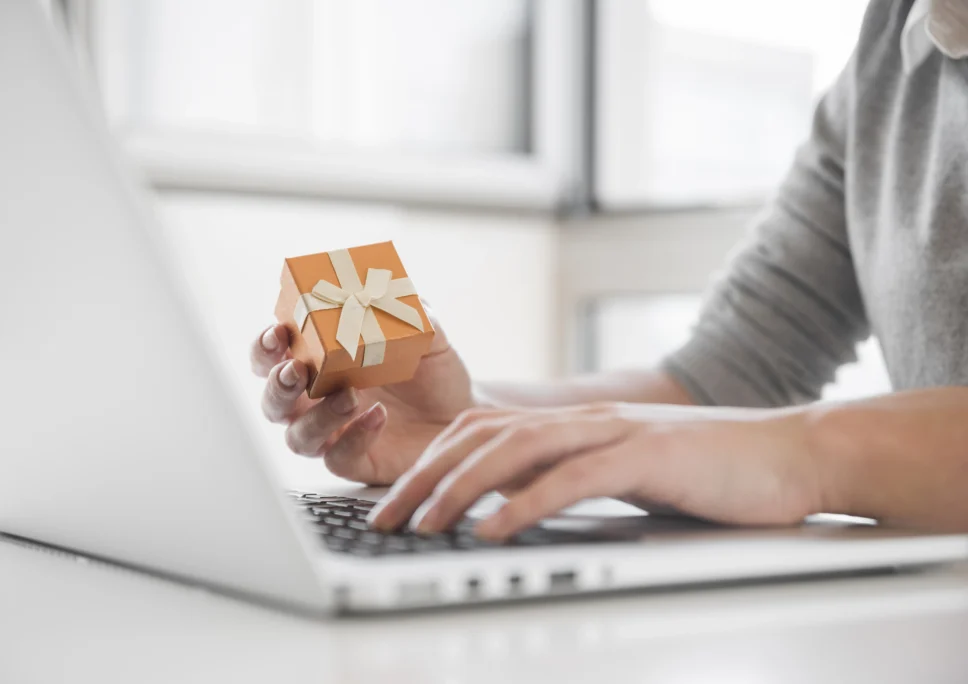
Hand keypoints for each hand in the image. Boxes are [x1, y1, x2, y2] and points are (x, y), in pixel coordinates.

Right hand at [251, 310, 473, 484]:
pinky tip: (378, 417)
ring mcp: (335, 434)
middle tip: (296, 371)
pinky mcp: (358, 462)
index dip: (264, 348)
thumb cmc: (432, 370)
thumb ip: (408, 311)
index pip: (272, 357)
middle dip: (277, 387)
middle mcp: (318, 401)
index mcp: (320, 362)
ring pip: (297, 438)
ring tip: (348, 396)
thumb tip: (395, 290)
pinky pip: (339, 459)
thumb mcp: (426, 333)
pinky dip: (353, 439)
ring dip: (315, 417)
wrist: (461, 410)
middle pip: (273, 401)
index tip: (278, 332)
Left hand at [368, 403, 823, 539]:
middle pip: (480, 438)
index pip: (480, 432)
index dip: (429, 464)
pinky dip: (522, 505)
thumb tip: (511, 505)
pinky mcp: (645, 456)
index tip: (394, 504)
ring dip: (459, 491)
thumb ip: (568, 479)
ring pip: (513, 453)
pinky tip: (490, 530)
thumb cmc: (707, 472)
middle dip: (423, 479)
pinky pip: (570, 480)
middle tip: (383, 520)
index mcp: (573, 423)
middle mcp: (583, 419)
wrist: (789, 454)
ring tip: (422, 525)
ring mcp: (612, 432)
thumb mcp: (622, 472)